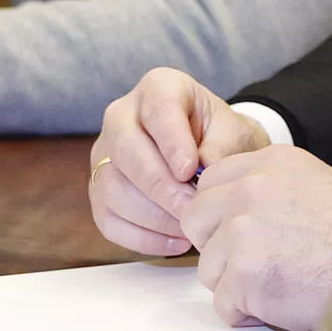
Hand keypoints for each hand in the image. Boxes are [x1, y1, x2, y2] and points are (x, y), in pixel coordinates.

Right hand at [89, 68, 269, 257]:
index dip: (172, 143)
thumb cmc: (220, 137)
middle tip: (192, 210)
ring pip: (112, 188)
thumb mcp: (232, 132)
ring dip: (153, 216)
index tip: (191, 171)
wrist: (209, 152)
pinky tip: (176, 242)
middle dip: (161, 187)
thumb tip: (203, 172)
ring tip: (189, 228)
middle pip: (126, 151)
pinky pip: (109, 219)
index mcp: (159, 88)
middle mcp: (121, 116)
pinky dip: (142, 238)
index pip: (158, 110)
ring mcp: (104, 154)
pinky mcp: (99, 189)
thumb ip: (222, 147)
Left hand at [182, 143, 331, 330]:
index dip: (219, 213)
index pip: (212, 180)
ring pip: (207, 266)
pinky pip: (223, 303)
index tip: (236, 232)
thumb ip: (272, 189)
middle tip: (252, 263)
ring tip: (279, 283)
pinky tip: (282, 302)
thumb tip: (236, 205)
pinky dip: (247, 313)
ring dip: (235, 284)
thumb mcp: (319, 187)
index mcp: (273, 163)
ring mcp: (244, 230)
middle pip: (196, 219)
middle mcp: (253, 188)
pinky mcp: (244, 273)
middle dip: (217, 247)